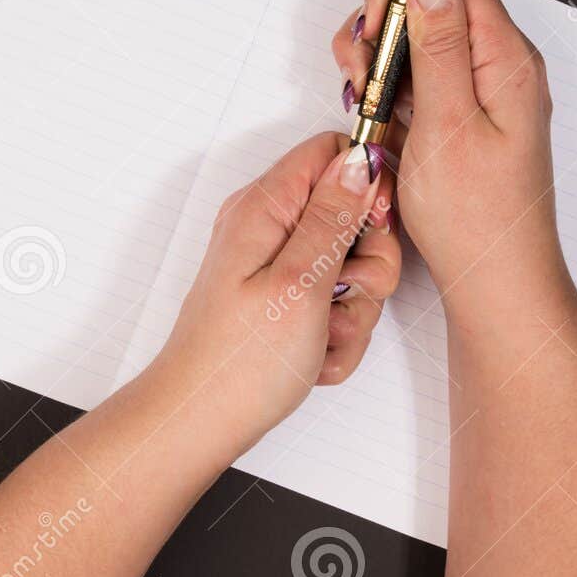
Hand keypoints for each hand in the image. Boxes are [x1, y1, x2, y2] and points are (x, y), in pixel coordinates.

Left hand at [147, 133, 401, 450]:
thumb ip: (333, 217)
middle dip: (367, 262)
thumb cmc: (239, 362)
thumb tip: (359, 161)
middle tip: (346, 296)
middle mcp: (268, 228)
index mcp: (264, 209)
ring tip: (323, 334)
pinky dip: (335, 332)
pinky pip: (335, 302)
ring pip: (351, 265)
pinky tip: (314, 353)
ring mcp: (276, 265)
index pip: (332, 154)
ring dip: (354, 308)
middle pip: (351, 213)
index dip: (367, 184)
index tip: (374, 230)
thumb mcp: (299, 282)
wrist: (201, 422)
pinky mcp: (283, 299)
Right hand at [332, 0, 567, 320]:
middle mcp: (498, 65)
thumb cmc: (478, 218)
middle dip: (381, 23)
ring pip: (417, 39)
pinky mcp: (459, 115)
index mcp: (505, 59)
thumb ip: (439, 46)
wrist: (494, 281)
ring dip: (377, 57)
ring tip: (362, 97)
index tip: (370, 29)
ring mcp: (479, 90)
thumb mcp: (449, 123)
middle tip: (360, 71)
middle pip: (430, 1)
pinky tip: (373, 116)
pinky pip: (417, 78)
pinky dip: (387, 87)